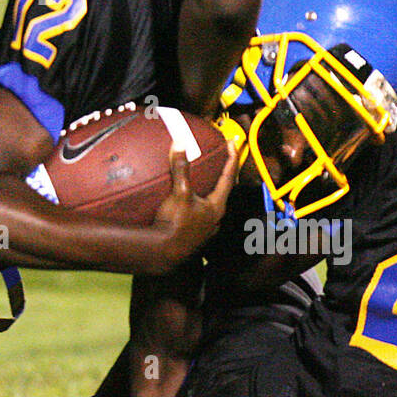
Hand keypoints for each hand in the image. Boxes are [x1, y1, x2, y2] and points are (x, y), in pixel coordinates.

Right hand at [150, 143, 238, 268]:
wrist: (164, 254)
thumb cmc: (175, 224)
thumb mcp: (179, 193)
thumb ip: (181, 168)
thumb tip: (180, 143)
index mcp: (217, 205)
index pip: (229, 176)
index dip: (231, 158)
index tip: (232, 142)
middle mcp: (216, 217)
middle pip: (224, 190)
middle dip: (224, 174)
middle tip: (223, 158)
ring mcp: (207, 228)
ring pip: (213, 204)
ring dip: (211, 190)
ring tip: (206, 179)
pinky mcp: (196, 235)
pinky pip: (202, 213)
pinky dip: (199, 202)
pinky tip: (189, 202)